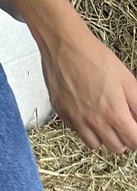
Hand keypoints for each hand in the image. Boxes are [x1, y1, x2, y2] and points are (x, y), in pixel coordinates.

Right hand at [41, 23, 136, 152]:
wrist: (64, 43)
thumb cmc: (94, 56)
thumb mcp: (127, 79)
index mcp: (114, 114)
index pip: (134, 142)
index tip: (135, 126)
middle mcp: (94, 122)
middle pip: (116, 147)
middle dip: (122, 136)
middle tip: (120, 119)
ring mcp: (75, 119)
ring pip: (95, 144)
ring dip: (102, 135)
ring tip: (102, 116)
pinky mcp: (61, 112)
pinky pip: (76, 130)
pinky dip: (83, 125)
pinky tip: (85, 108)